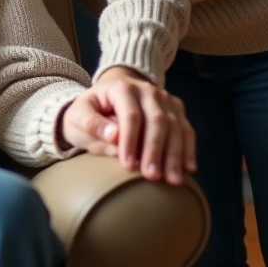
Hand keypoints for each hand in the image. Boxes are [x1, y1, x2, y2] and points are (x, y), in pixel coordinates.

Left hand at [60, 67, 195, 185]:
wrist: (106, 97)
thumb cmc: (90, 111)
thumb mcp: (79, 116)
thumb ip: (92, 124)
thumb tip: (114, 136)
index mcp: (121, 88)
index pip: (130, 115)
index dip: (130, 141)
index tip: (128, 165)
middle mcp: (147, 89)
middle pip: (157, 120)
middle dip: (155, 150)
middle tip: (152, 176)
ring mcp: (164, 99)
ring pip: (175, 126)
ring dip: (175, 154)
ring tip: (172, 179)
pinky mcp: (175, 109)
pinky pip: (186, 129)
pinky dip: (188, 149)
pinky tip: (188, 169)